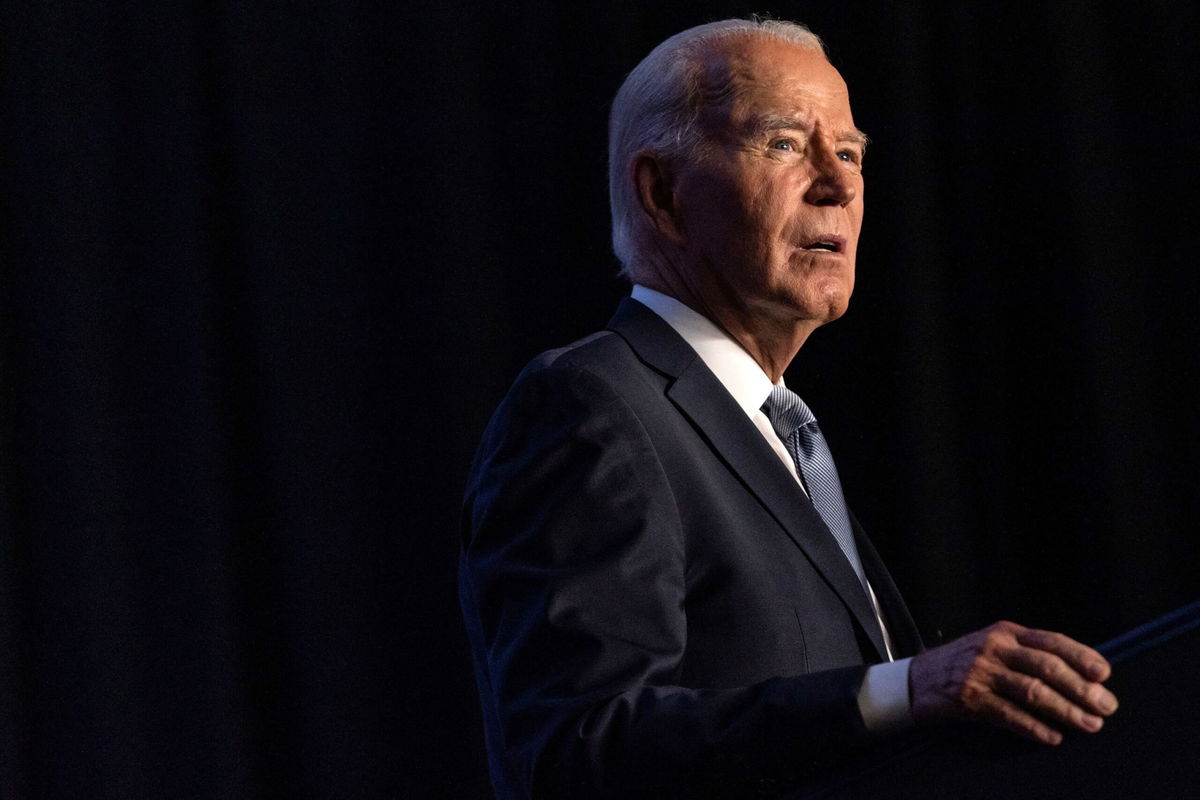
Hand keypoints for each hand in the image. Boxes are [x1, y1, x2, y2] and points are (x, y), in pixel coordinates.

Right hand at [908, 620, 1117, 744]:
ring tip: (1089, 725)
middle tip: (1106, 706)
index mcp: (1006, 632)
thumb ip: (1027, 654)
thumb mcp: (993, 647)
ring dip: (1066, 710)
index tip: (1104, 673)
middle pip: (1047, 667)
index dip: (1081, 656)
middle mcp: (994, 648)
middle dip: (1081, 688)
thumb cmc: (963, 664)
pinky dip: (1034, 727)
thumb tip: (1078, 675)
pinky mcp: (970, 699)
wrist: (917, 680)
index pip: (1052, 641)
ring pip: (1033, 691)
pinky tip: (1052, 737)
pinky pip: (1009, 715)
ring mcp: (981, 673)